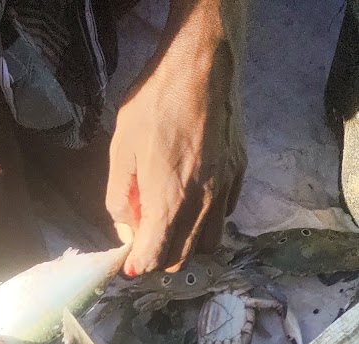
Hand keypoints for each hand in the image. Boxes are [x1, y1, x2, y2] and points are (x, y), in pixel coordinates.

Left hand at [106, 7, 245, 275]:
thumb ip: (119, 198)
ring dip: (187, 245)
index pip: (155, 257)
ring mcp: (225, 189)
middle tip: (145, 240)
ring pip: (208, 243)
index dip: (138, 266)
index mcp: (169, 201)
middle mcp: (202, 203)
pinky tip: (193, 201)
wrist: (202, 62)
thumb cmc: (156, 101)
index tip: (129, 265)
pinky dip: (207, 221)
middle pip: (182, 258)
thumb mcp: (121, 150)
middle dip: (160, 258)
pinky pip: (225, 215)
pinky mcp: (238, 173)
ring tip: (170, 225)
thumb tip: (126, 229)